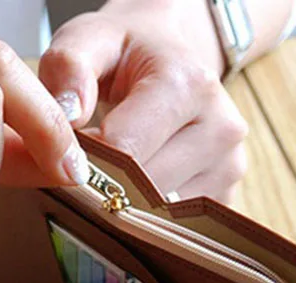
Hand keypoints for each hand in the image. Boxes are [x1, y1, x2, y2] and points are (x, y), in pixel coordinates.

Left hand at [40, 0, 248, 203]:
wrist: (168, 58)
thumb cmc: (123, 53)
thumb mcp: (90, 40)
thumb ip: (70, 68)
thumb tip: (68, 115)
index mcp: (190, 85)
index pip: (125, 150)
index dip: (86, 160)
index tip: (67, 154)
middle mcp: (221, 128)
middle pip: (143, 189)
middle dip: (104, 187)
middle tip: (81, 171)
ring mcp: (228, 167)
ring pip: (158, 216)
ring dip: (124, 207)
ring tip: (109, 177)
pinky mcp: (224, 198)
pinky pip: (173, 228)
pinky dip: (145, 219)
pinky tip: (131, 193)